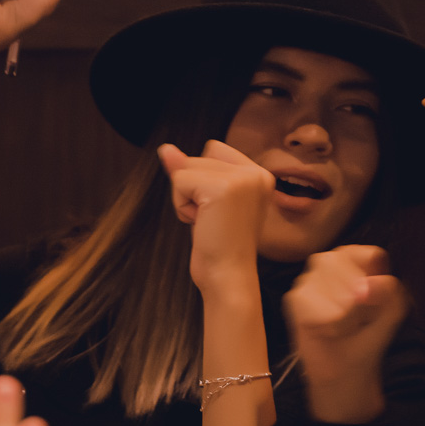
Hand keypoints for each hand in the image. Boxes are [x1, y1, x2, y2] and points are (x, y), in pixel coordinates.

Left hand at [158, 140, 274, 295]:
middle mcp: (256, 173)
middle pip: (199, 156)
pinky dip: (181, 205)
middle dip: (194, 188)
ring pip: (187, 167)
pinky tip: (201, 223)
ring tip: (209, 222)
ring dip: (186, 198)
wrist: (228, 277)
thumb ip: (190, 171)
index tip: (220, 211)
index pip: (214, 149)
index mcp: (259, 175)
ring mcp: (241, 179)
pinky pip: (179, 181)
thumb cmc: (219, 246)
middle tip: (214, 219)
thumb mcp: (206, 202)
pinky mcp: (222, 188)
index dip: (203, 179)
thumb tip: (165, 148)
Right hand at [284, 245, 409, 421]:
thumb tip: (365, 288)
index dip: (375, 283)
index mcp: (361, 259)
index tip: (374, 304)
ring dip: (341, 313)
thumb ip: (389, 292)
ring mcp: (310, 277)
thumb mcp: (392, 313)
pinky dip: (323, 322)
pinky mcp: (295, 297)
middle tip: (357, 319)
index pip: (371, 255)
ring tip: (342, 325)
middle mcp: (333, 262)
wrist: (345, 370)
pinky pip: (310, 303)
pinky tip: (326, 330)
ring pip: (326, 283)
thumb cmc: (367, 336)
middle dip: (355, 299)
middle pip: (344, 264)